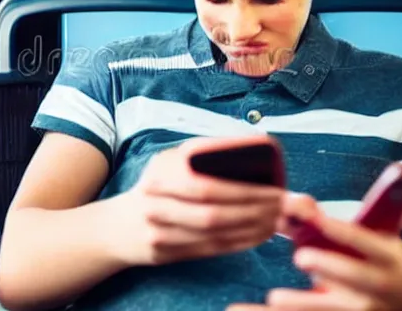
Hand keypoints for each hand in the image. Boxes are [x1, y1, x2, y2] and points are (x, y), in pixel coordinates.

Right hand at [110, 136, 283, 266]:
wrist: (120, 225)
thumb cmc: (158, 184)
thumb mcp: (172, 160)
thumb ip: (204, 152)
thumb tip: (251, 146)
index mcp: (163, 172)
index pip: (208, 185)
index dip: (245, 191)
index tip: (275, 190)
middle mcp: (157, 203)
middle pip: (214, 213)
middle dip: (254, 211)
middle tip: (281, 206)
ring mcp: (159, 232)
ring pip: (215, 235)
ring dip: (252, 229)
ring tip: (277, 220)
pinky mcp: (167, 254)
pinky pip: (211, 250)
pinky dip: (240, 243)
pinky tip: (259, 235)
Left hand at [228, 215, 401, 310]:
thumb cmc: (396, 264)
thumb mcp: (384, 240)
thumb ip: (349, 227)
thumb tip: (305, 206)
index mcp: (387, 255)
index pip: (362, 239)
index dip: (340, 230)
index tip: (317, 220)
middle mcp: (379, 284)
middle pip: (352, 276)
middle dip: (327, 266)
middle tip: (300, 257)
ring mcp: (368, 310)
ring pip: (332, 308)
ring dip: (301, 303)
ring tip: (274, 299)